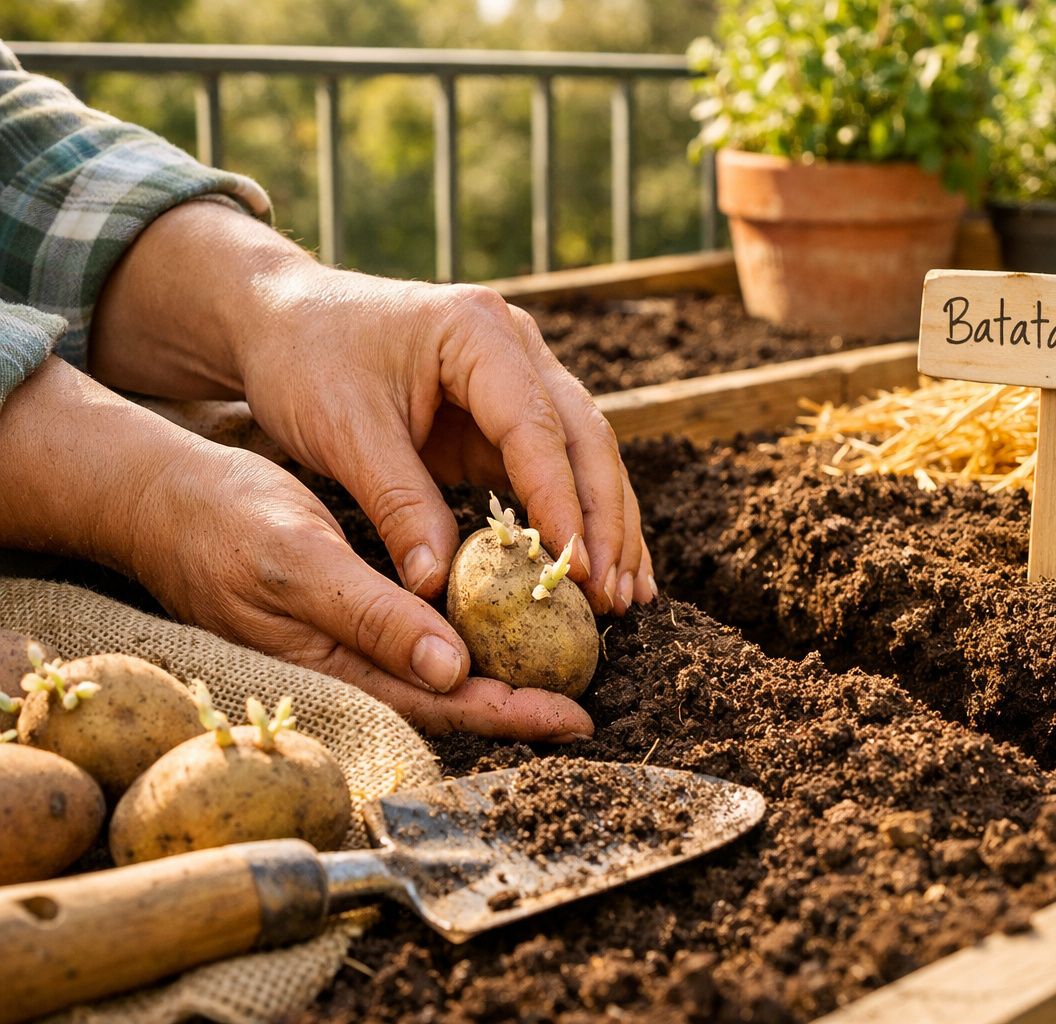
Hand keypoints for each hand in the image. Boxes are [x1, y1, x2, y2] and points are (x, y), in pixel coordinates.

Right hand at [0, 359, 592, 740]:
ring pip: (434, 674)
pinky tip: (498, 630)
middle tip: (586, 709)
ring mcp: (340, 643)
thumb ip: (372, 616)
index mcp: (333, 664)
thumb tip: (452, 671)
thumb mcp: (300, 561)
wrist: (162, 498)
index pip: (439, 703)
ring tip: (561, 674)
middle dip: (517, 706)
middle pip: (447, 699)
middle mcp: (343, 665)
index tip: (574, 716)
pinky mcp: (342, 615)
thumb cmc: (225, 522)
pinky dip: (462, 640)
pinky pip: (414, 640)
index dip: (510, 712)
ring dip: (497, 677)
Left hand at [92, 202, 654, 617]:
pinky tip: (603, 569)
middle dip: (605, 521)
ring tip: (628, 596)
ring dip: (608, 526)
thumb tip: (437, 590)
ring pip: (586, 456)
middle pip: (585, 438)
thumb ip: (399, 505)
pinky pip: (559, 471)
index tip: (574, 569)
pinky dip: (580, 521)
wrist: (282, 319)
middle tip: (615, 594)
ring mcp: (522, 380)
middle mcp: (517, 348)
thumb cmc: (305, 360)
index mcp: (478, 331)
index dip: (561, 502)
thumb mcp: (344, 433)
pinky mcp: (509, 418)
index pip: (537, 426)